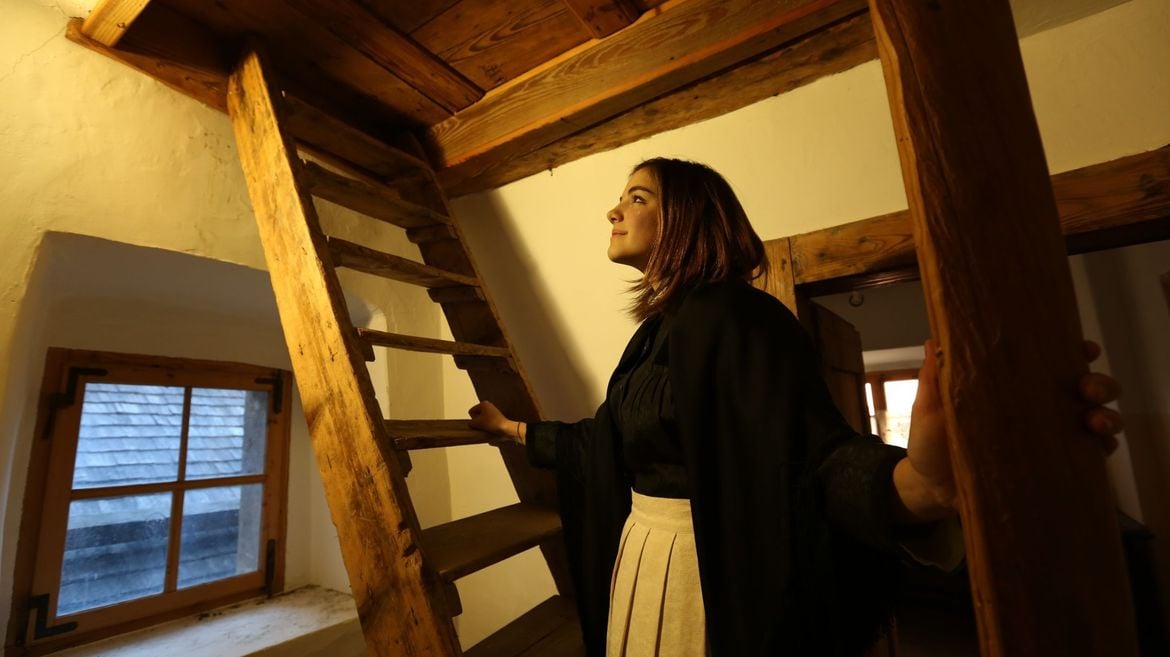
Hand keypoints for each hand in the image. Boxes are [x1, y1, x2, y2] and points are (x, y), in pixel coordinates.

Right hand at [468, 400, 517, 442]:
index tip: (480, 421)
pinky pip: (486, 420)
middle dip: (478, 421)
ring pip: (481, 418)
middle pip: (476, 414)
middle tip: (484, 424)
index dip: (473, 419)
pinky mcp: (495, 416)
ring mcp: (492, 410)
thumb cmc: (492, 423)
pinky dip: (487, 424)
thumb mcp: (477, 423)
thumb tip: (470, 424)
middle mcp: (488, 405)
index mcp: (483, 403)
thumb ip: (470, 423)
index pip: (471, 411)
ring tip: (487, 426)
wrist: (505, 428)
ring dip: (482, 423)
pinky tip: (490, 427)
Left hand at [903, 339, 1123, 514]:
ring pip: (1097, 419)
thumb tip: (933, 340)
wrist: (930, 489)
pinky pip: (1089, 457)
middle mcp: (1039, 408)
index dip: (1075, 350)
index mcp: (1013, 386)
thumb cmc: (931, 442)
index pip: (1053, 362)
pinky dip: (1101, 450)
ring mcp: (1049, 437)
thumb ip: (935, 376)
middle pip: (1086, 387)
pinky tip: (1098, 448)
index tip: (1083, 348)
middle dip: (1100, 383)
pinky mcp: (1052, 467)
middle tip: (1088, 389)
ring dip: (1107, 416)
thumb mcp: (929, 407)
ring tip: (1095, 422)